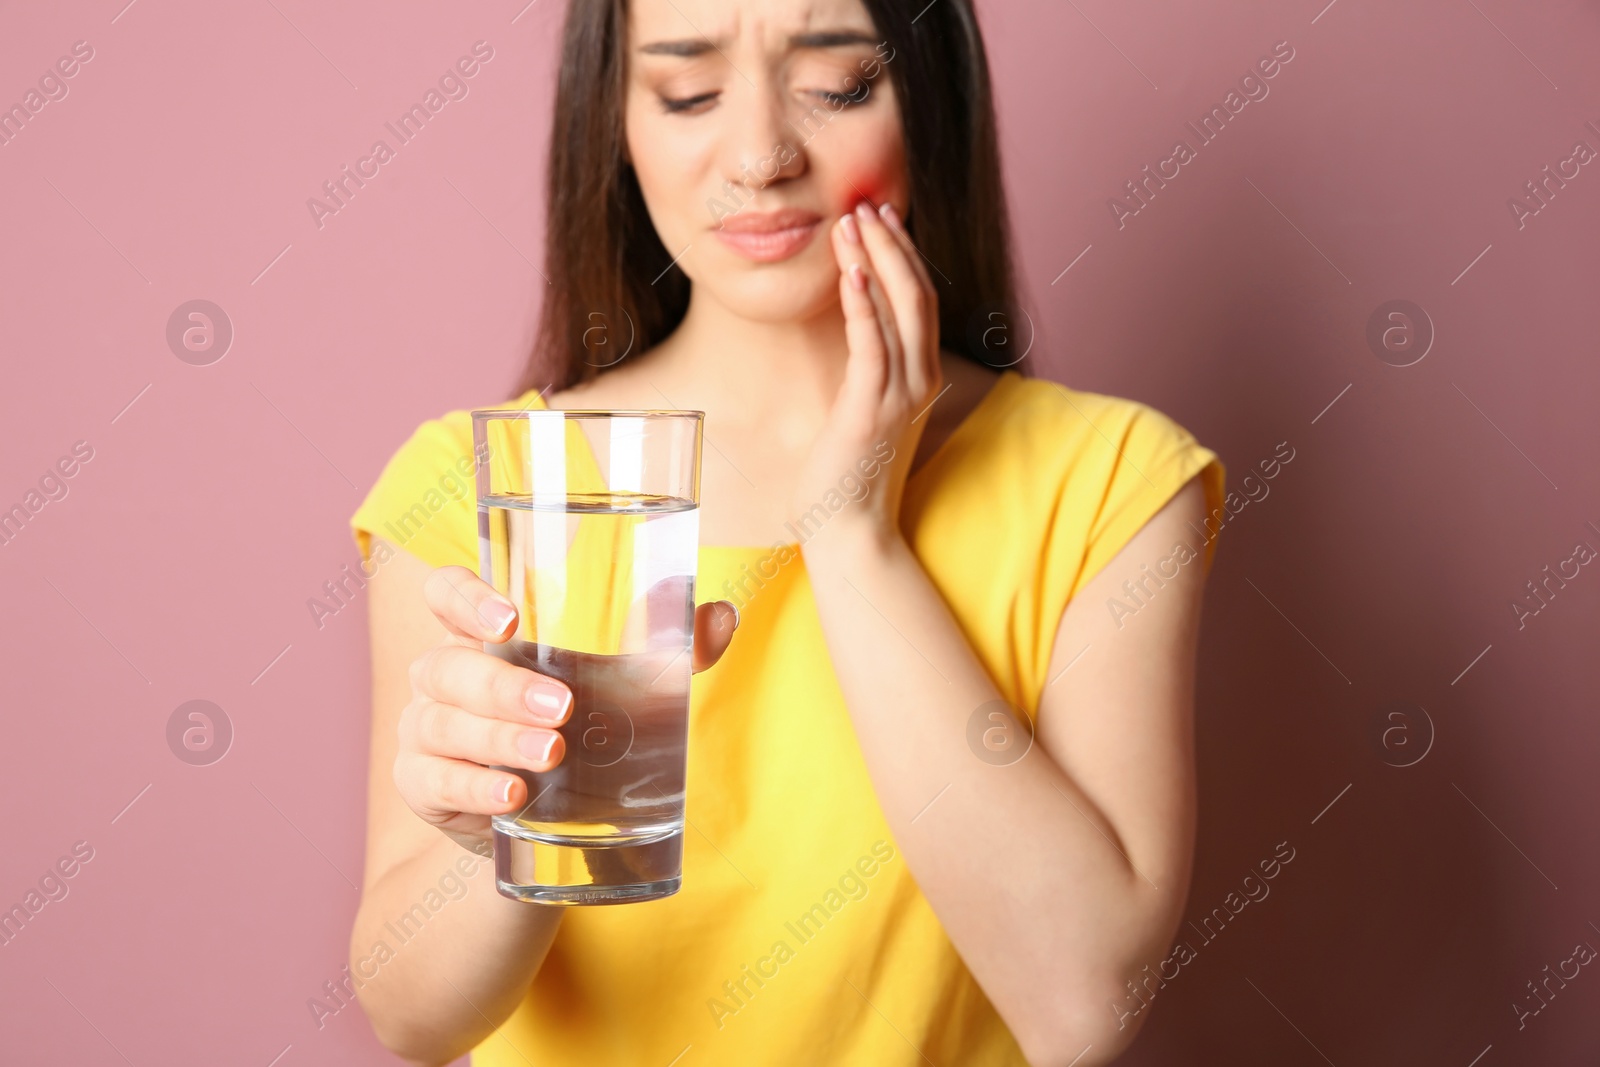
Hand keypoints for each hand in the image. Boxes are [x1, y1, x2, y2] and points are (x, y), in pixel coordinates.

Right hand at [393, 566, 739, 852]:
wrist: (546, 816)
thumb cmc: (580, 724)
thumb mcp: (623, 685)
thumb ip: (672, 650)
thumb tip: (722, 617)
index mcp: (479, 632)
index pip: (445, 593)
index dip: (464, 598)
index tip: (508, 620)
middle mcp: (442, 674)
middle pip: (450, 665)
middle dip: (505, 686)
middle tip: (563, 708)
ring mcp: (424, 729)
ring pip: (442, 724)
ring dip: (498, 739)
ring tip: (551, 755)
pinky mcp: (423, 784)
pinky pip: (436, 782)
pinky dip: (475, 788)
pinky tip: (511, 796)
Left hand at [794, 200, 943, 549]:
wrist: (850, 529)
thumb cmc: (848, 473)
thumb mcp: (863, 409)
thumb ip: (867, 370)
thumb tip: (853, 334)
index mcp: (919, 376)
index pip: (918, 300)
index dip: (902, 256)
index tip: (879, 219)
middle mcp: (919, 380)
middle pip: (916, 294)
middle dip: (892, 245)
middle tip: (866, 204)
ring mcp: (899, 395)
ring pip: (898, 311)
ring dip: (875, 262)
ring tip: (853, 222)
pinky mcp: (871, 410)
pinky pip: (873, 348)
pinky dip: (864, 307)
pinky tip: (852, 274)